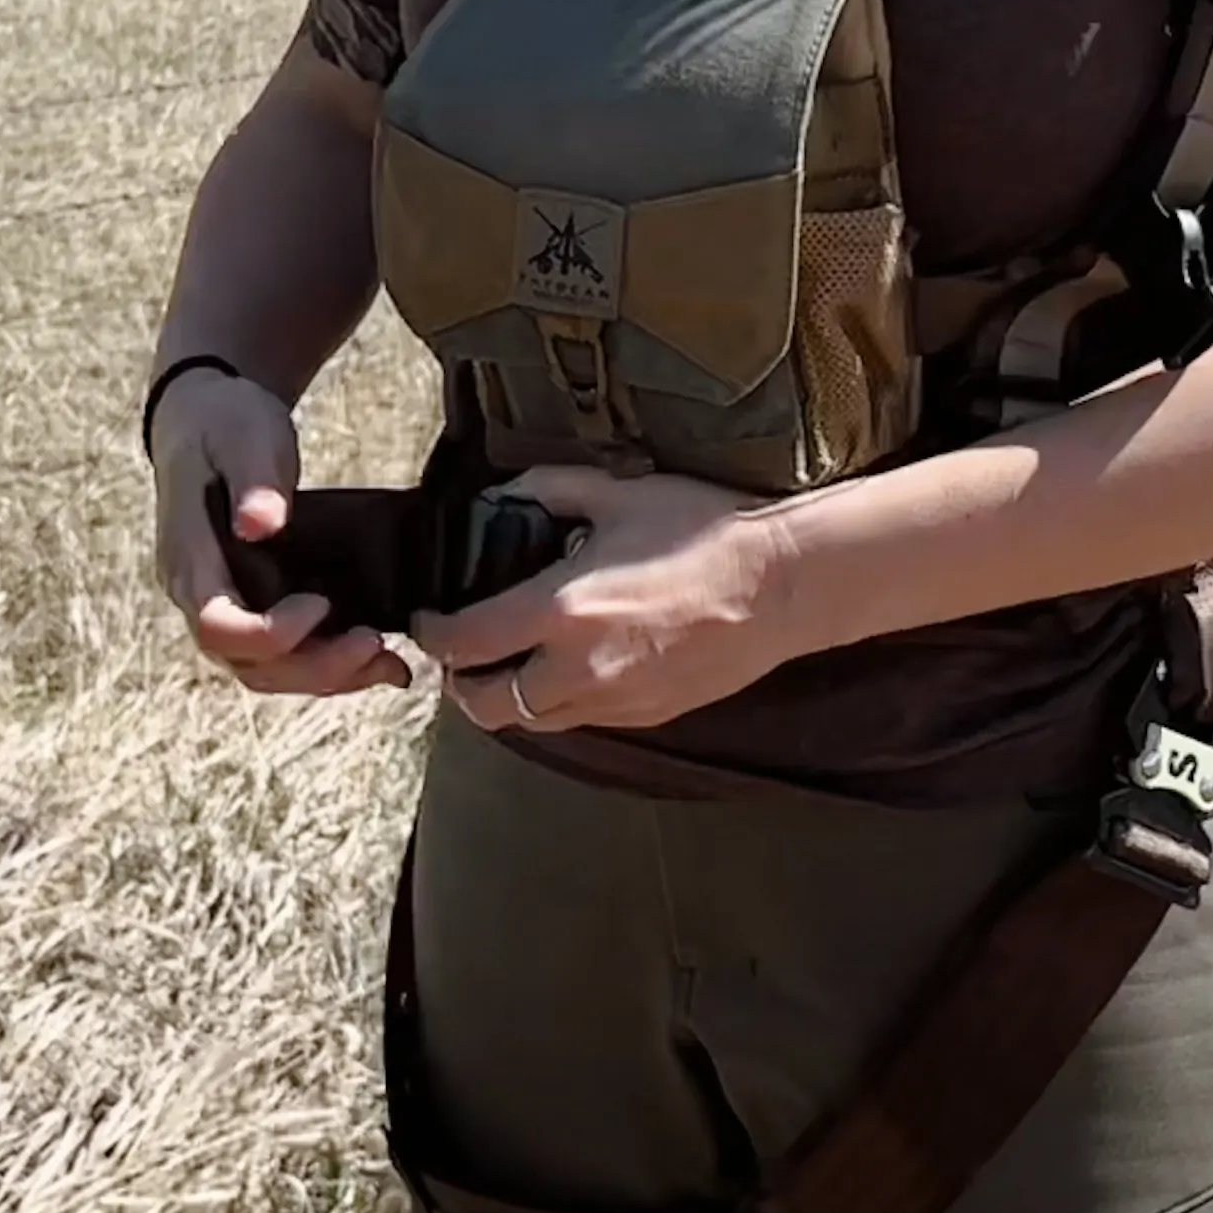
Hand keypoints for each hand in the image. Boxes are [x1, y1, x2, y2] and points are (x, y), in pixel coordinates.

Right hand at [148, 362, 408, 697]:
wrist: (208, 419)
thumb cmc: (225, 423)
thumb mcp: (244, 436)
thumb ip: (254, 477)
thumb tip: (260, 524)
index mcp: (189, 558)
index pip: (217, 626)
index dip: (271, 633)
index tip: (321, 604)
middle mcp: (202, 594)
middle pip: (249, 664)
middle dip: (315, 669)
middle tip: (376, 647)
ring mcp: (229, 603)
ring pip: (270, 670)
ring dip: (329, 675)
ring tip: (390, 664)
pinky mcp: (257, 602)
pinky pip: (288, 652)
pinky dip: (332, 662)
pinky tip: (382, 658)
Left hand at [411, 465, 801, 735]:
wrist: (780, 584)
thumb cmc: (704, 531)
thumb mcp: (619, 493)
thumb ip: (549, 490)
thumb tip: (504, 493)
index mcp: (561, 611)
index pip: (465, 641)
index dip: (433, 632)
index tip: (431, 618)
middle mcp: (578, 668)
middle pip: (484, 704)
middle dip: (460, 682)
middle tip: (465, 651)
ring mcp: (613, 700)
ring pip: (531, 721)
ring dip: (509, 697)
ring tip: (514, 662)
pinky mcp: (645, 715)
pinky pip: (580, 720)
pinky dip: (559, 702)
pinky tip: (572, 667)